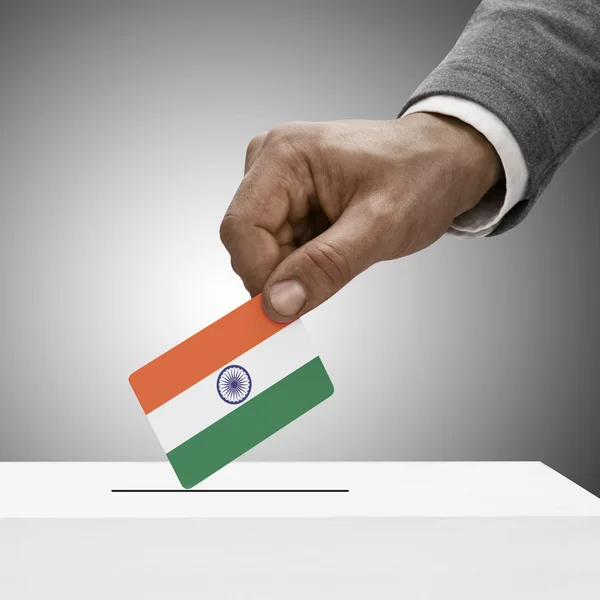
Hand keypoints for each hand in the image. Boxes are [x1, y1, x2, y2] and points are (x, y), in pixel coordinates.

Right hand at [220, 114, 501, 321]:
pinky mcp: (287, 200)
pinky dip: (302, 262)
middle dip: (283, 273)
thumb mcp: (380, 226)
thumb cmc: (421, 176)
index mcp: (284, 155)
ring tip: (343, 250)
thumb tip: (277, 304)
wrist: (442, 161)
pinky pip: (278, 247)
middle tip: (331, 276)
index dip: (259, 275)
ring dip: (296, 268)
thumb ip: (326, 266)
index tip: (287, 308)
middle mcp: (270, 163)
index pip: (241, 228)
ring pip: (261, 250)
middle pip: (248, 242)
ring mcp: (277, 182)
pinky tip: (335, 247)